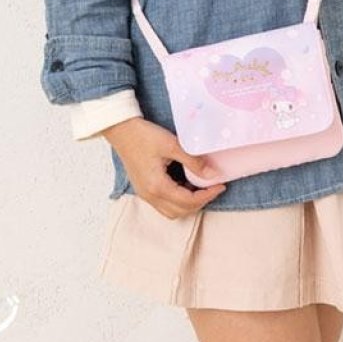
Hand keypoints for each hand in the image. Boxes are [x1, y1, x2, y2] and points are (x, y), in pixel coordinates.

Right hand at [101, 117, 226, 218]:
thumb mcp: (172, 145)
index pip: (188, 201)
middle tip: (212, 187)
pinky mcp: (143, 189)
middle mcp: (150, 195)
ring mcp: (145, 194)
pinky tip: (185, 184)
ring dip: (188, 204)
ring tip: (200, 187)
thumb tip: (213, 174)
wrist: (122, 130)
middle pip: (180, 211)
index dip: (207, 195)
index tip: (220, 185)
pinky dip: (178, 200)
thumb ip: (193, 161)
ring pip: (171, 211)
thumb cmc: (144, 135)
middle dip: (200, 202)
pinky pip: (164, 204)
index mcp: (157, 186)